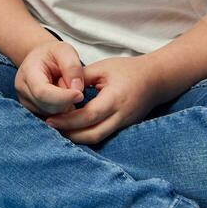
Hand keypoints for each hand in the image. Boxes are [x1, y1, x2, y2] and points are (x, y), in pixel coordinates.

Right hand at [15, 39, 86, 116]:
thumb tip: (77, 89)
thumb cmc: (53, 54)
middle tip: (75, 88)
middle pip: (47, 106)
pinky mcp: (32, 111)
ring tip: (66, 91)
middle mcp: (22, 90)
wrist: (41, 59)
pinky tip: (64, 100)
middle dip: (66, 102)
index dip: (63, 97)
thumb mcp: (65, 51)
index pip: (43, 92)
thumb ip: (72, 67)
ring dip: (65, 107)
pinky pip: (51, 119)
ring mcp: (25, 102)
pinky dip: (62, 112)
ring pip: (51, 115)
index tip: (81, 95)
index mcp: (28, 72)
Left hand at [43, 55, 166, 145]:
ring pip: (98, 139)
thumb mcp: (103, 68)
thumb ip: (81, 78)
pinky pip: (104, 136)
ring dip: (77, 138)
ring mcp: (124, 124)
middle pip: (92, 134)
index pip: (88, 116)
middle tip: (50, 128)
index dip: (67, 120)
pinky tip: (74, 130)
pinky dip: (87, 135)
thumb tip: (60, 88)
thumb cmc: (128, 70)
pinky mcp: (124, 127)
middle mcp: (121, 116)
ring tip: (59, 130)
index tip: (50, 119)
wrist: (156, 79)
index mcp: (115, 99)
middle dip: (70, 134)